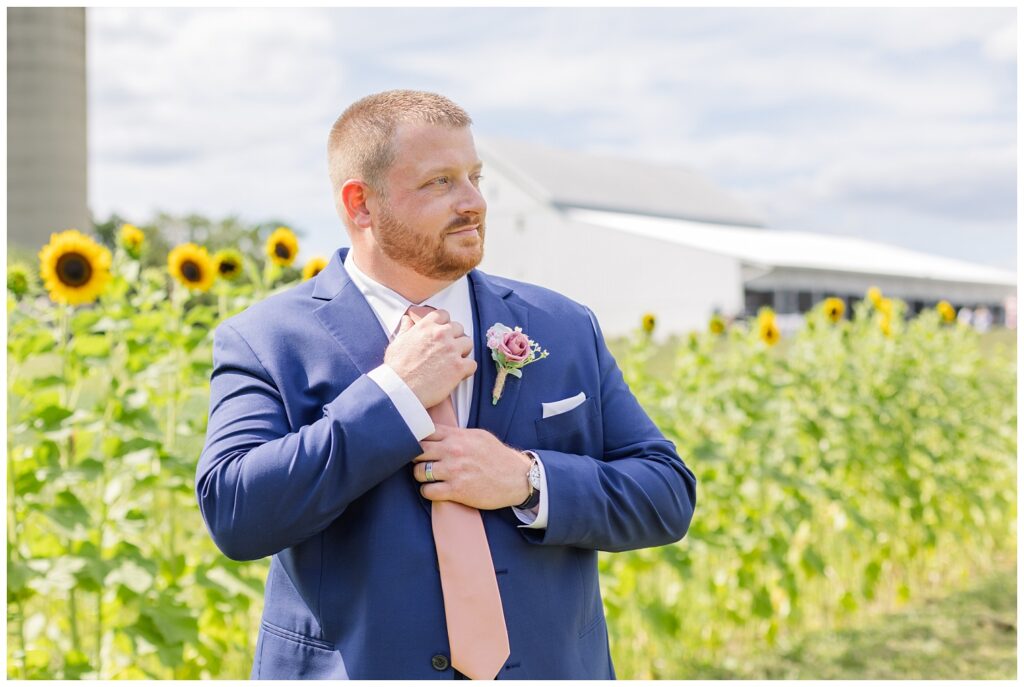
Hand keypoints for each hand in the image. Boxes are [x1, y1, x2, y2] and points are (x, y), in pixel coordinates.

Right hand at [384, 308, 476, 408]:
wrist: (399, 389)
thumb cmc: (396, 369)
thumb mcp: (397, 343)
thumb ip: (406, 330)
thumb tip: (407, 320)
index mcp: (426, 326)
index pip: (444, 315)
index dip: (445, 324)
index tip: (443, 333)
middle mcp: (441, 334)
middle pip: (459, 328)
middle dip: (455, 338)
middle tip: (448, 350)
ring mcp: (451, 350)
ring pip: (468, 343)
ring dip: (463, 352)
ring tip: (454, 362)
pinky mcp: (459, 367)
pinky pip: (473, 364)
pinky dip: (467, 370)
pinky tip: (458, 375)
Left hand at [411, 425, 531, 509]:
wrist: (516, 478)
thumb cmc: (497, 456)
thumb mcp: (478, 436)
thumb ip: (456, 433)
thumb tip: (436, 432)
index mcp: (457, 436)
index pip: (424, 431)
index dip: (416, 437)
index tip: (416, 444)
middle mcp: (453, 451)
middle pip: (416, 451)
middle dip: (415, 457)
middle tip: (421, 462)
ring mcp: (453, 471)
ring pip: (419, 472)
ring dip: (420, 476)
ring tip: (428, 477)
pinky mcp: (456, 490)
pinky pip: (427, 491)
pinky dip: (428, 491)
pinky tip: (435, 490)